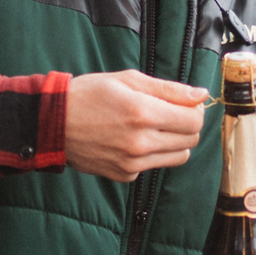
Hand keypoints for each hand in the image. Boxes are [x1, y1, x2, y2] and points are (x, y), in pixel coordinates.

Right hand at [65, 69, 207, 180]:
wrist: (53, 123)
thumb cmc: (89, 94)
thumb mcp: (129, 79)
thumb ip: (169, 89)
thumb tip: (201, 94)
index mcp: (143, 113)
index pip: (194, 121)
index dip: (195, 111)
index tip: (185, 106)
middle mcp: (140, 142)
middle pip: (190, 141)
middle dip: (186, 126)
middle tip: (170, 115)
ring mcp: (132, 163)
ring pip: (178, 157)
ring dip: (174, 142)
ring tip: (153, 128)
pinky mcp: (125, 175)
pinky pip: (154, 166)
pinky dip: (151, 155)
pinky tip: (131, 141)